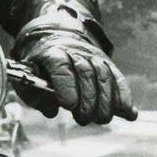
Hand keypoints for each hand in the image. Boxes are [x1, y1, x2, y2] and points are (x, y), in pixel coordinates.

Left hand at [16, 30, 136, 124]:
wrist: (56, 37)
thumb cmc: (39, 66)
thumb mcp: (27, 78)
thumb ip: (35, 96)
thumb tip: (52, 111)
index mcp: (51, 52)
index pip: (60, 66)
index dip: (66, 85)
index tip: (69, 105)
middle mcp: (75, 52)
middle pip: (85, 72)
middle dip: (88, 98)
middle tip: (85, 118)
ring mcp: (93, 56)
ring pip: (103, 75)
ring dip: (106, 100)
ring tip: (102, 119)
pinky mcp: (107, 63)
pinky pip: (118, 78)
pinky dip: (124, 96)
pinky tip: (129, 113)